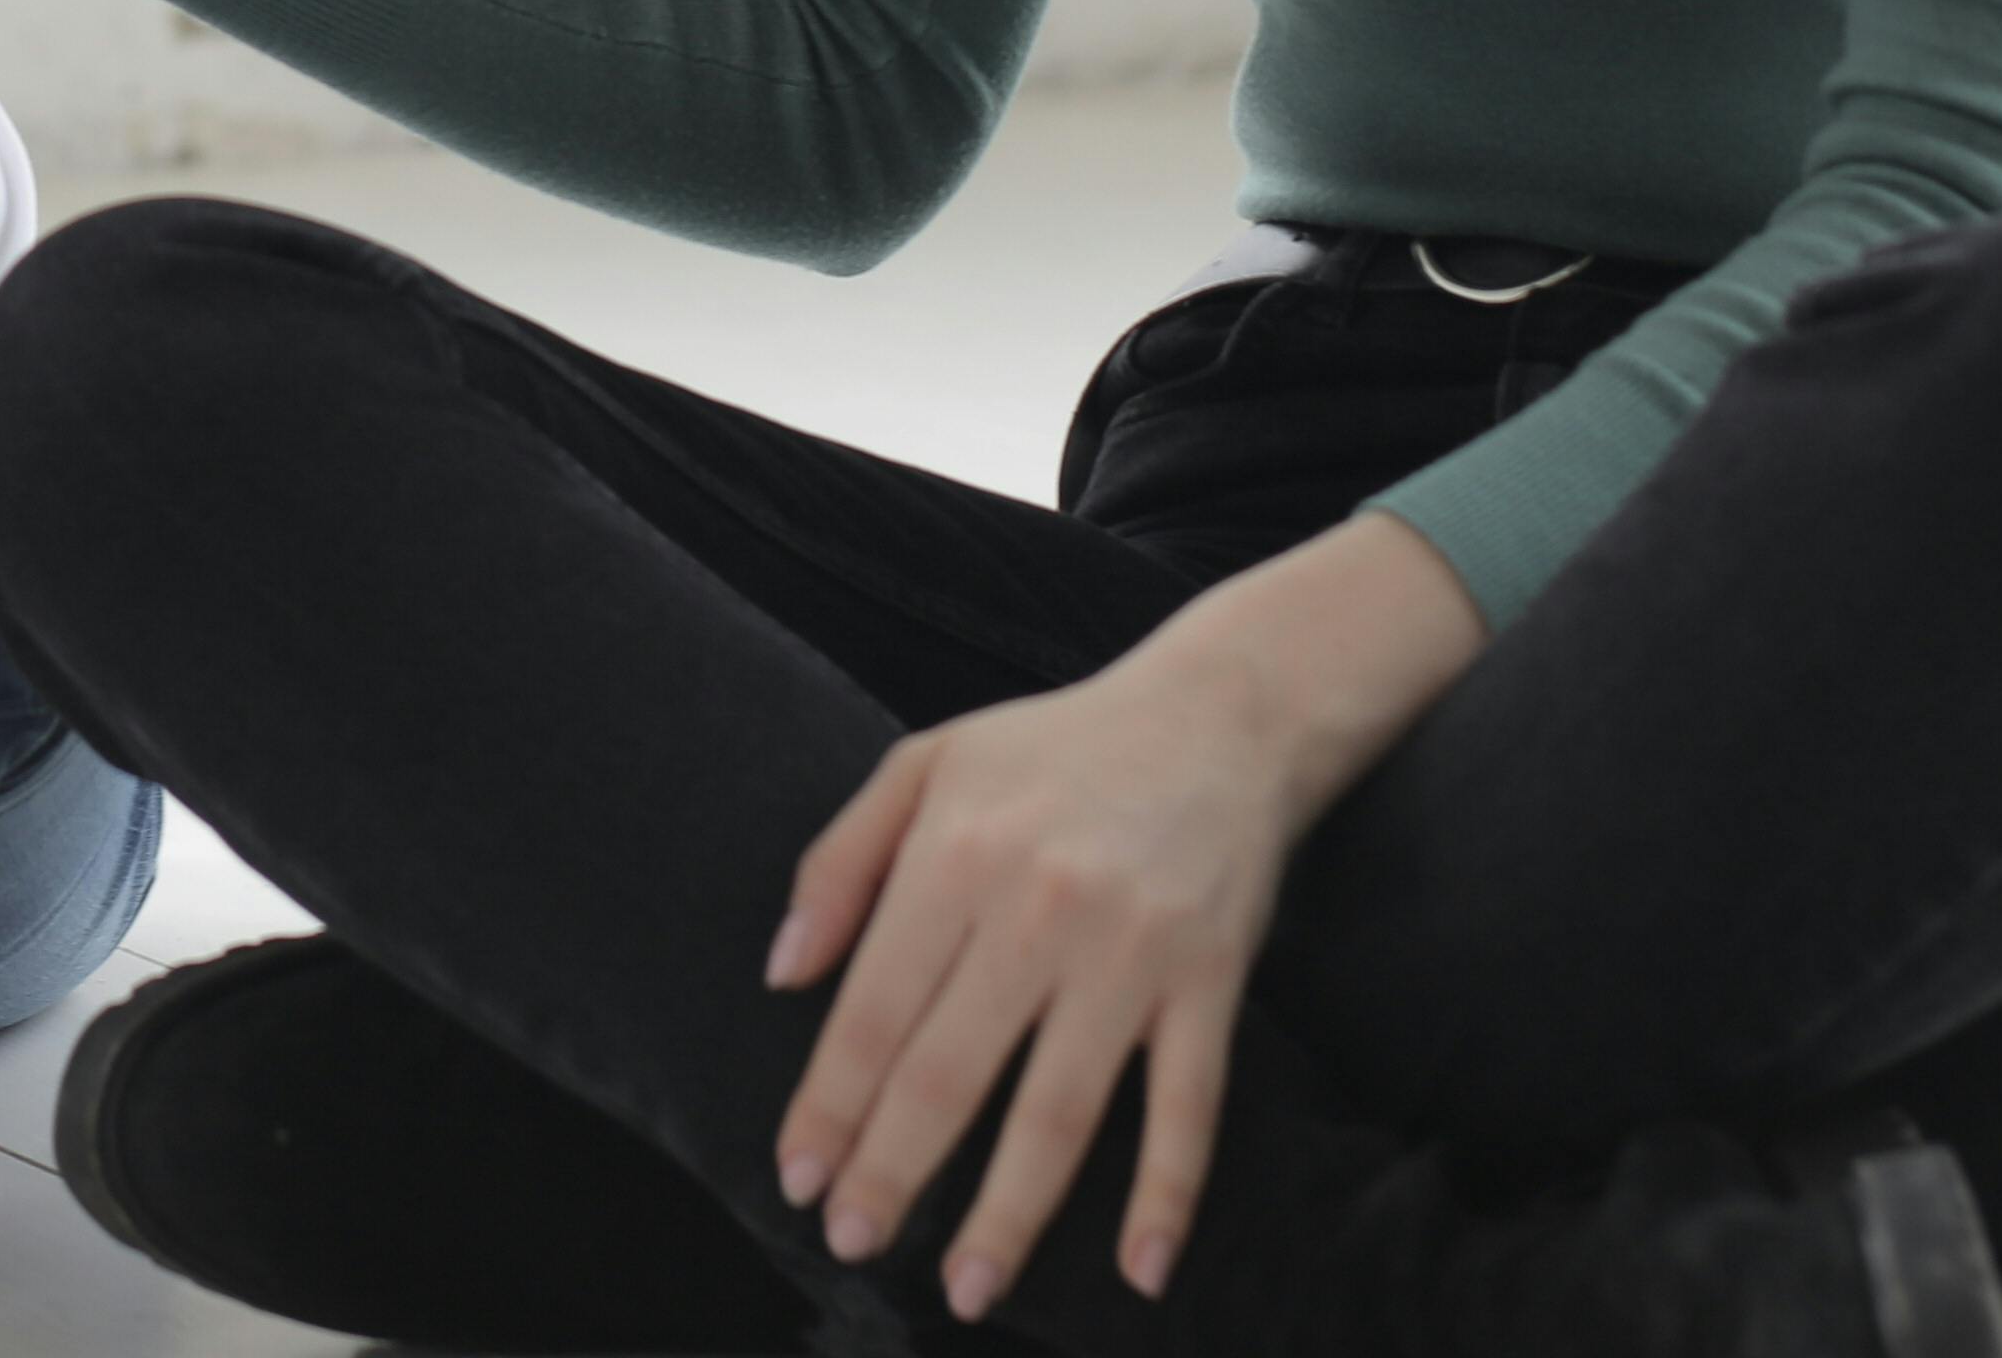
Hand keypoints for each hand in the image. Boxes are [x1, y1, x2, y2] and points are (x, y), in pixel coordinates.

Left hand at [762, 519, 1473, 1315]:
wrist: (1221, 714)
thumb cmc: (1055, 748)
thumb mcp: (926, 764)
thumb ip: (839, 863)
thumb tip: (780, 976)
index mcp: (955, 855)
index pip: (872, 1011)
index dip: (829, 1104)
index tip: (796, 1177)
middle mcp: (1037, 909)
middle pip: (948, 1073)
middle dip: (891, 1172)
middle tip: (852, 1242)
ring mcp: (1132, 952)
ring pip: (1059, 1111)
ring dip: (1009, 1213)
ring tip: (967, 1288)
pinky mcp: (1211, 980)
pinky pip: (1189, 1106)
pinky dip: (1167, 1192)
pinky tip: (1138, 1269)